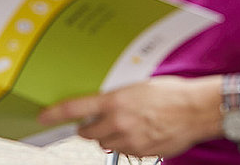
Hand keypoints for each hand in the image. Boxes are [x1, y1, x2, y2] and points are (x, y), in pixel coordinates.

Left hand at [38, 75, 219, 157]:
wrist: (197, 110)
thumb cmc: (169, 93)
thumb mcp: (133, 87)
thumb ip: (113, 98)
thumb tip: (98, 105)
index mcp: (113, 102)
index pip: (74, 109)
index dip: (54, 114)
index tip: (42, 117)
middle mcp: (118, 123)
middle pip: (86, 133)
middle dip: (87, 128)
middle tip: (94, 120)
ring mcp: (131, 140)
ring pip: (104, 144)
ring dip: (106, 136)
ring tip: (122, 124)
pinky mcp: (143, 152)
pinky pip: (124, 150)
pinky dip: (125, 144)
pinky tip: (138, 132)